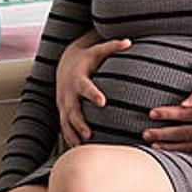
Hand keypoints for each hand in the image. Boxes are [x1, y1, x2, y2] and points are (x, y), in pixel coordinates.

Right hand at [56, 32, 131, 146]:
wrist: (65, 63)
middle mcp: (68, 93)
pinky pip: (64, 127)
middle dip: (80, 122)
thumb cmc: (87, 58)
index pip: (85, 87)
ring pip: (66, 122)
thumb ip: (112, 46)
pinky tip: (79, 150)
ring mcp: (63, 104)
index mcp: (78, 79)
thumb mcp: (97, 50)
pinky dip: (70, 138)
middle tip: (90, 134)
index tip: (102, 102)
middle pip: (72, 109)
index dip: (93, 94)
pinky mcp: (62, 111)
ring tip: (84, 146)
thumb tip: (129, 41)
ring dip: (73, 135)